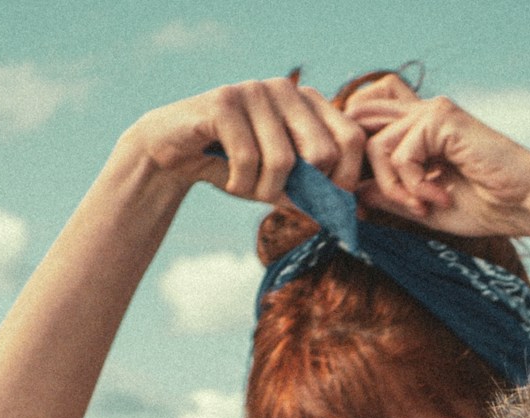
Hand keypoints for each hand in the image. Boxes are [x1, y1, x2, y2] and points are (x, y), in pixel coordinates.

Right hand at [125, 78, 364, 203]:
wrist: (177, 152)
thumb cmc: (237, 168)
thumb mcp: (283, 186)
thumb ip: (315, 194)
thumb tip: (351, 216)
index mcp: (308, 103)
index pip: (352, 138)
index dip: (345, 180)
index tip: (323, 202)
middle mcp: (286, 89)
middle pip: (323, 152)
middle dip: (302, 188)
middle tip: (275, 192)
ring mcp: (255, 90)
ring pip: (284, 161)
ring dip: (264, 190)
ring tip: (247, 185)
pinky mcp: (225, 101)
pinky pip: (249, 159)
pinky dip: (240, 184)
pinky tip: (228, 179)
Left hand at [345, 78, 529, 239]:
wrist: (528, 204)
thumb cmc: (488, 208)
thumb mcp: (427, 206)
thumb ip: (392, 197)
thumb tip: (354, 190)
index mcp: (420, 128)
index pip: (368, 122)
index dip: (360, 159)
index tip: (374, 201)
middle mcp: (422, 112)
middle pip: (362, 128)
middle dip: (370, 175)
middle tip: (401, 207)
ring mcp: (431, 111)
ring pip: (376, 144)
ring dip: (394, 186)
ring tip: (424, 206)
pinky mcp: (440, 118)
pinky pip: (401, 153)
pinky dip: (413, 184)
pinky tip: (439, 197)